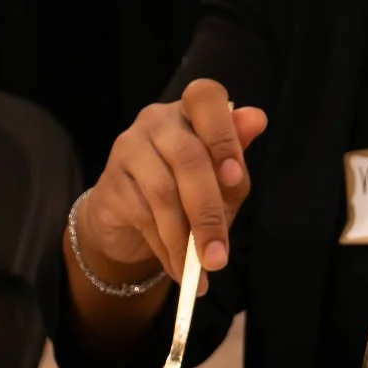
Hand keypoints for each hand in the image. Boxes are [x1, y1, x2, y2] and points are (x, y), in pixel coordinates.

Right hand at [81, 78, 267, 287]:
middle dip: (207, 213)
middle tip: (219, 257)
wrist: (131, 224)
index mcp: (191, 111)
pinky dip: (164, 248)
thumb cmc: (185, 196)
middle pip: (188, 159)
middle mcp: (157, 121)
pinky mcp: (110, 182)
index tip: (235, 178)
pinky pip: (142, 217)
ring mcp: (129, 148)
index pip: (206, 98)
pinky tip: (177, 267)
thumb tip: (257, 119)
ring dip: (184, 239)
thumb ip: (236, 160)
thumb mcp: (220, 184)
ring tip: (200, 269)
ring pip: (163, 193)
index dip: (222, 135)